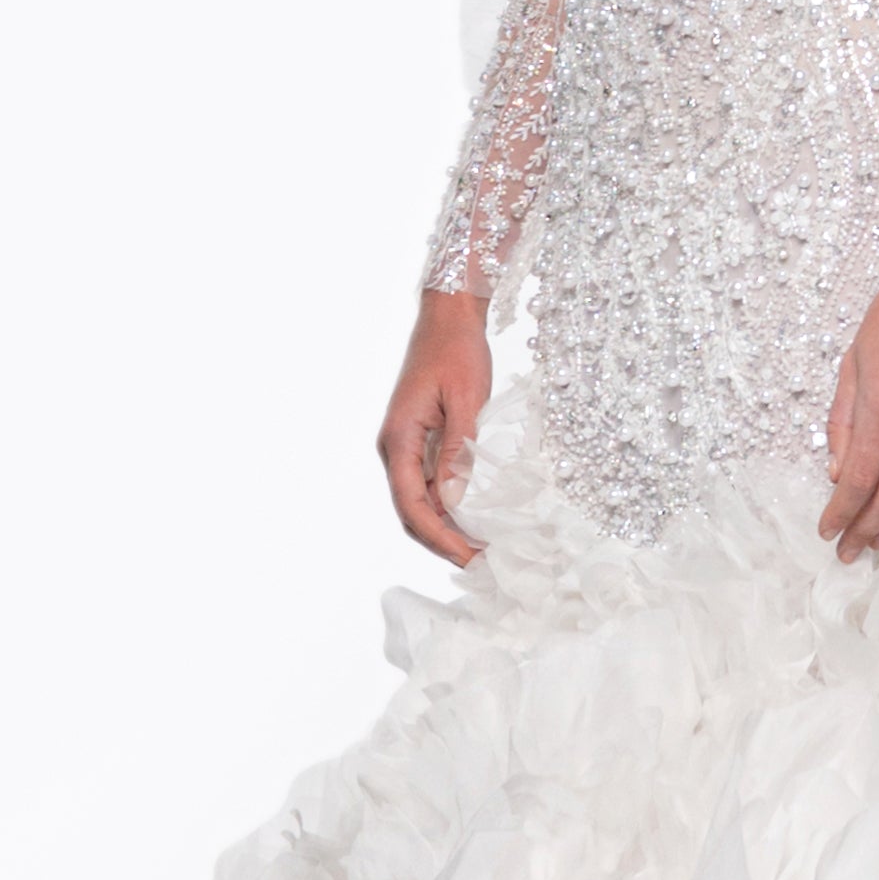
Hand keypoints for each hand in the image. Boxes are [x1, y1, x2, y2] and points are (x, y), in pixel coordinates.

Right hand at [380, 289, 493, 561]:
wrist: (448, 316)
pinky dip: (449, 506)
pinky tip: (476, 516)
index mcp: (399, 439)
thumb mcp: (467, 399)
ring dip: (447, 527)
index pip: (412, 505)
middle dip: (443, 541)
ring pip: (420, 501)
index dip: (440, 538)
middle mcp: (396, 447)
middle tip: (482, 563)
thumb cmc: (456, 350)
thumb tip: (457, 500)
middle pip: (411, 511)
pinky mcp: (420, 440)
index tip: (469, 558)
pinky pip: (429, 484)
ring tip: (482, 547)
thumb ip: (460, 450)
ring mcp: (406, 445)